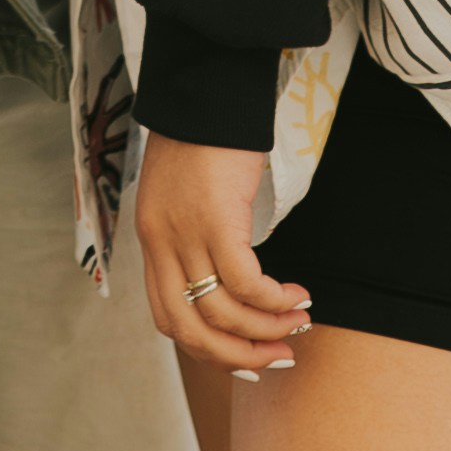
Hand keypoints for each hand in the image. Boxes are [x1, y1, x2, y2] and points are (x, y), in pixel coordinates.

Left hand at [134, 130, 309, 375]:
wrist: (205, 92)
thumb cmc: (203, 138)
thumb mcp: (184, 195)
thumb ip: (193, 235)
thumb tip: (227, 276)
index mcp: (152, 241)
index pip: (168, 319)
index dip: (208, 349)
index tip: (246, 356)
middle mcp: (161, 244)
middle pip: (190, 331)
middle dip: (238, 356)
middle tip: (277, 358)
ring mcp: (185, 234)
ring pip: (222, 313)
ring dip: (266, 329)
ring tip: (297, 321)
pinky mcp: (215, 219)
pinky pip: (245, 282)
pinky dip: (273, 299)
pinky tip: (296, 294)